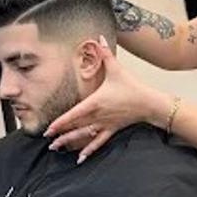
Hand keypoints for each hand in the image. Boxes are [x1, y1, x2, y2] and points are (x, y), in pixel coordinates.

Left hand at [44, 45, 165, 162]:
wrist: (148, 102)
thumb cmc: (131, 86)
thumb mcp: (116, 69)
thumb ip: (105, 53)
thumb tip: (98, 37)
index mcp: (95, 102)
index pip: (74, 114)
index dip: (60, 123)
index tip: (48, 129)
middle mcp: (97, 116)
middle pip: (76, 128)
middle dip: (60, 136)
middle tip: (47, 143)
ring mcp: (104, 125)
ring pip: (84, 137)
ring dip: (69, 143)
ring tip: (56, 149)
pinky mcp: (111, 130)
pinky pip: (98, 143)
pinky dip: (89, 151)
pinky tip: (80, 159)